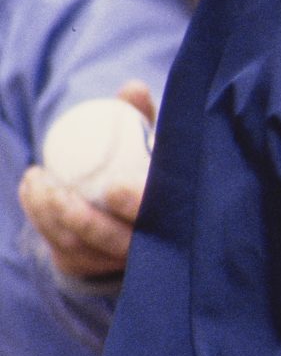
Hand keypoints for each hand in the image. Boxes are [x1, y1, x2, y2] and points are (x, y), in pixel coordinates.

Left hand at [15, 81, 153, 278]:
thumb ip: (143, 117)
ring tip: (34, 178)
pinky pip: (58, 248)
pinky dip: (39, 219)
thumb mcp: (153, 143)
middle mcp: (148, 252)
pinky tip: (31, 192)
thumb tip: (132, 88)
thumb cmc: (149, 168)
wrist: (142, 216)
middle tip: (50, 181)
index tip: (113, 187)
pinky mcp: (89, 267)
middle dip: (74, 215)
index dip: (135, 207)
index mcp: (174, 222)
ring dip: (46, 213)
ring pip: (76, 245)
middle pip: (108, 240)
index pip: (157, 219)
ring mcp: (114, 264)